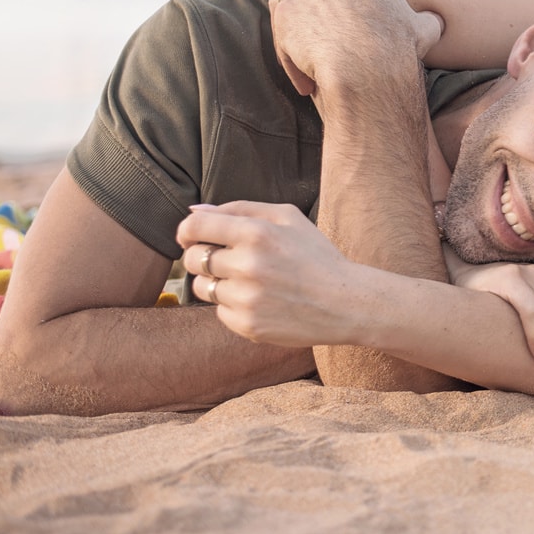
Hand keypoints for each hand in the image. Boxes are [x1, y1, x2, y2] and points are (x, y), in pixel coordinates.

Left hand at [177, 201, 370, 348]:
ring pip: (202, 287)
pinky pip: (219, 311)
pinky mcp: (247, 325)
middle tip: (226, 259)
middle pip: (193, 259)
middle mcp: (247, 265)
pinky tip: (260, 301)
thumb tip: (195, 210)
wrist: (346, 302)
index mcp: (257, 233)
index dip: (187, 230)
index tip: (192, 236)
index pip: (194, 227)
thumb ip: (240, 208)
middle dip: (201, 256)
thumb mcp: (288, 218)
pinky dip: (233, 305)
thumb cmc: (316, 256)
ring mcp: (246, 298)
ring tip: (247, 281)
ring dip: (216, 282)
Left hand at [268, 0, 442, 98]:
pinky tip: (297, 70)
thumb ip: (428, 20)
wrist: (371, 71)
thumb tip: (437, 21)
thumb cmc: (399, 52)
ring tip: (286, 28)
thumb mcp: (424, 30)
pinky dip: (283, 47)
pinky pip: (278, 26)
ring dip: (282, 8)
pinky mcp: (287, 15)